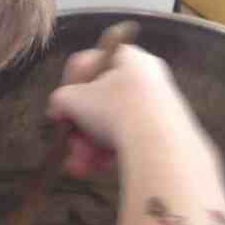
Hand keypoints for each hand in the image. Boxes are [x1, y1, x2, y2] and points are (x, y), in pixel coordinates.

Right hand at [47, 44, 199, 177]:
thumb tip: (59, 107)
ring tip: (80, 165)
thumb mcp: (74, 100)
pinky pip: (129, 137)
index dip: (68, 87)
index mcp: (127, 56)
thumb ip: (60, 98)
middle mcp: (145, 76)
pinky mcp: (165, 129)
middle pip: (100, 101)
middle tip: (69, 144)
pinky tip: (97, 168)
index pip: (89, 64)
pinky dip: (111, 152)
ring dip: (90, 146)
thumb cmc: (115, 110)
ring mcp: (157, 103)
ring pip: (112, 124)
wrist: (160, 143)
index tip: (59, 108)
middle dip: (80, 128)